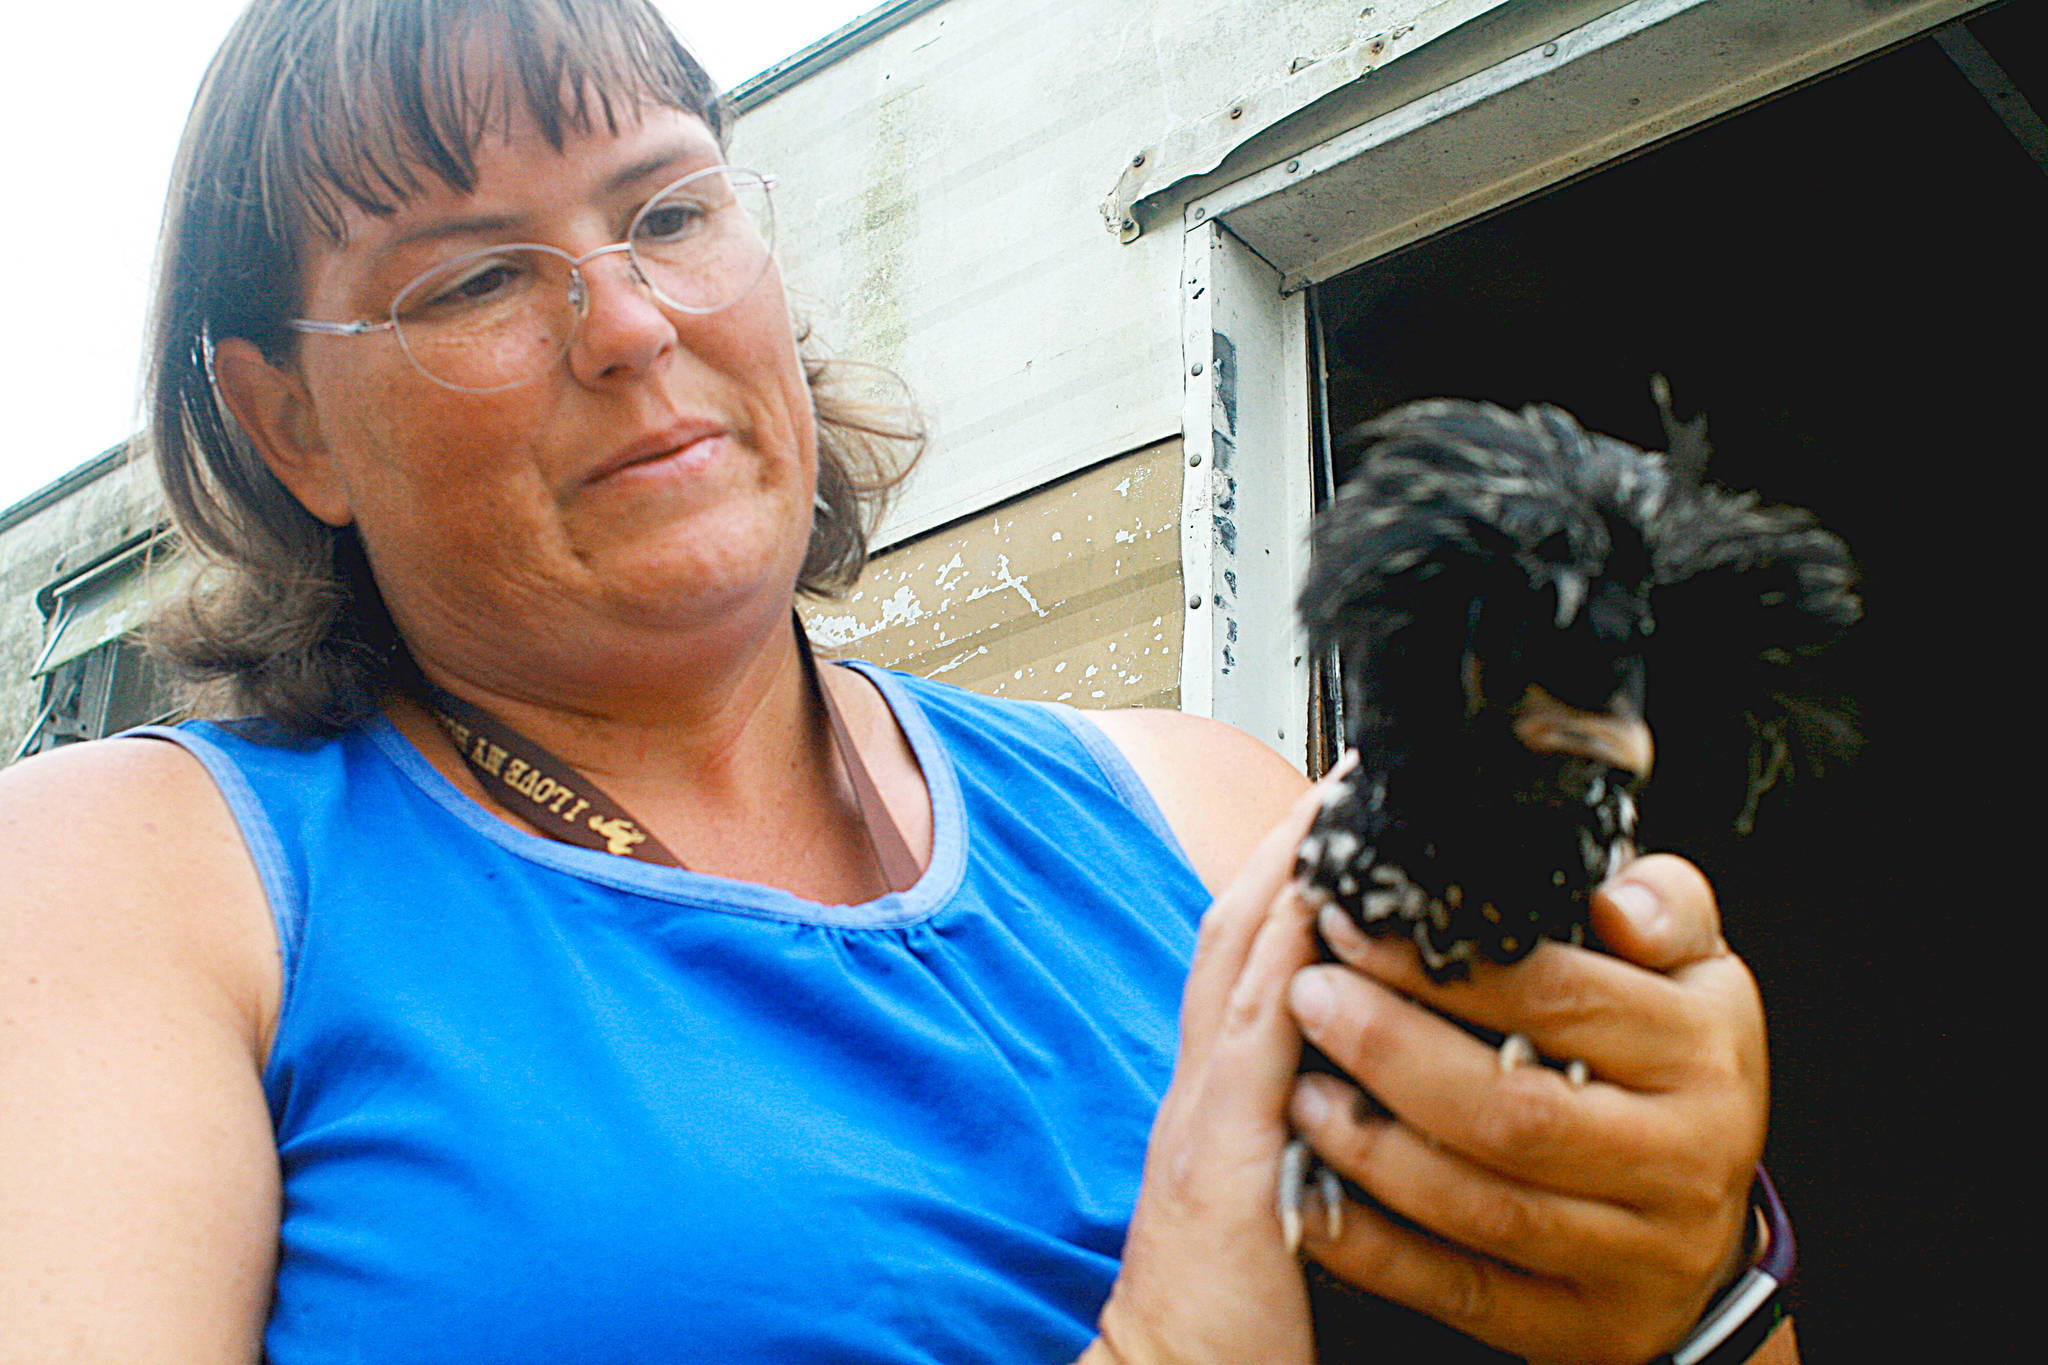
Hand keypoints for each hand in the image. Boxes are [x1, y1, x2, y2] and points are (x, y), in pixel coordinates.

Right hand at [1086, 775, 1341, 1364]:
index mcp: (1217, 1094)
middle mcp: (1203, 1084)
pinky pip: (1258, 1033)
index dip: (1285, 877)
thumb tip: (1362, 1073)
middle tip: (1346, 772)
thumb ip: (1303, 1121)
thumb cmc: (1231, 1309)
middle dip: (1291, 844)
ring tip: (1343, 799)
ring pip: (1244, 959)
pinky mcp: (1224, 1153)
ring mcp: (1206, 1111)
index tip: (1334, 816)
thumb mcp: (1267, 1190)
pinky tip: (1325, 903)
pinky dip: (1287, 957)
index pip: (1246, 957)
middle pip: (1238, 930)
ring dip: (1293, 871)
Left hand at [1284, 854, 1765, 1364]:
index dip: (1444, 968)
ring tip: (1298, 1091)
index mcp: (1702, 1054)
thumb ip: (1660, 905)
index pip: (1559, 1000)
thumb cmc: (1671, 1055)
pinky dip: (1376, 1251)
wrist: (1705, 1206)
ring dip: (1374, 1151)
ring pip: (1484, 1210)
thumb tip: (1611, 902)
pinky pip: (1463, 1292)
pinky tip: (1310, 1200)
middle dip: (1391, 1052)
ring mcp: (1640, 1257)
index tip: (1349, 925)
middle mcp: (1684, 1162)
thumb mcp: (1692, 965)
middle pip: (1514, 1114)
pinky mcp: (1588, 1327)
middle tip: (1309, 998)